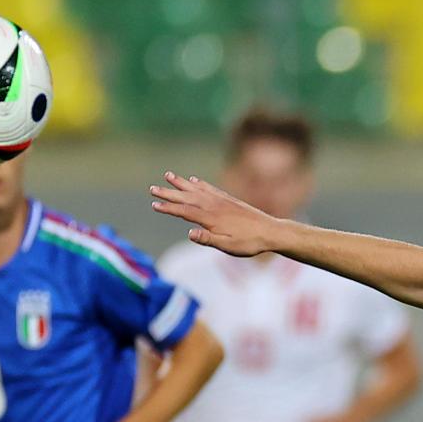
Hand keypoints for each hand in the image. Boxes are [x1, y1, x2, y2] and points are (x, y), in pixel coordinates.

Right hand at [151, 172, 277, 256]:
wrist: (271, 231)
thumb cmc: (250, 243)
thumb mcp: (229, 246)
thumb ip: (208, 239)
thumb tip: (189, 233)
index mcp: (211, 218)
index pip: (184, 211)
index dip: (168, 208)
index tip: (153, 205)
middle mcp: (214, 205)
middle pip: (187, 197)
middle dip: (169, 193)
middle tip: (152, 188)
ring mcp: (221, 201)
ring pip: (197, 189)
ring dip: (181, 183)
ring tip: (168, 175)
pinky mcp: (229, 200)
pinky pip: (211, 189)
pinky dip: (200, 184)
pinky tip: (194, 180)